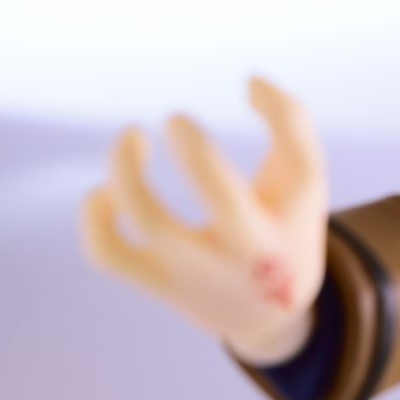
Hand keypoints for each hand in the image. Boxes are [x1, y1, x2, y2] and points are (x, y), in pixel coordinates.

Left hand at [80, 78, 327, 365]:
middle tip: (178, 120)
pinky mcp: (160, 284)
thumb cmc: (281, 221)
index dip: (277, 109)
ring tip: (132, 136)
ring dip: (130, 173)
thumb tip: (250, 83)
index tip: (249, 84)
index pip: (298, 162)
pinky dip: (97, 214)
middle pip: (225, 201)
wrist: (267, 316)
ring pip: (151, 225)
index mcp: (289, 220)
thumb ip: (290, 121)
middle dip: (200, 152)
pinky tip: (109, 191)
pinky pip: (110, 253)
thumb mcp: (301, 178)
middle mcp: (247, 253)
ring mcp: (199, 274)